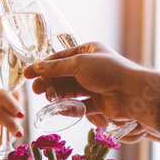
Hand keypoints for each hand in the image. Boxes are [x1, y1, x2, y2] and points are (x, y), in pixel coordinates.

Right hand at [24, 41, 149, 125]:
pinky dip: (69, 107)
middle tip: (35, 89)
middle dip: (49, 82)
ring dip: (58, 94)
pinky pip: (79, 105)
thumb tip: (38, 67)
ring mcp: (95, 85)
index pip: (61, 57)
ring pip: (70, 91)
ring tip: (47, 98)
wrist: (131, 93)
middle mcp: (91, 68)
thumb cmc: (108, 71)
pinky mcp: (98, 103)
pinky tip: (59, 108)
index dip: (44, 65)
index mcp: (89, 51)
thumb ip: (56, 67)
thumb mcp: (78, 64)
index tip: (28, 73)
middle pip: (63, 75)